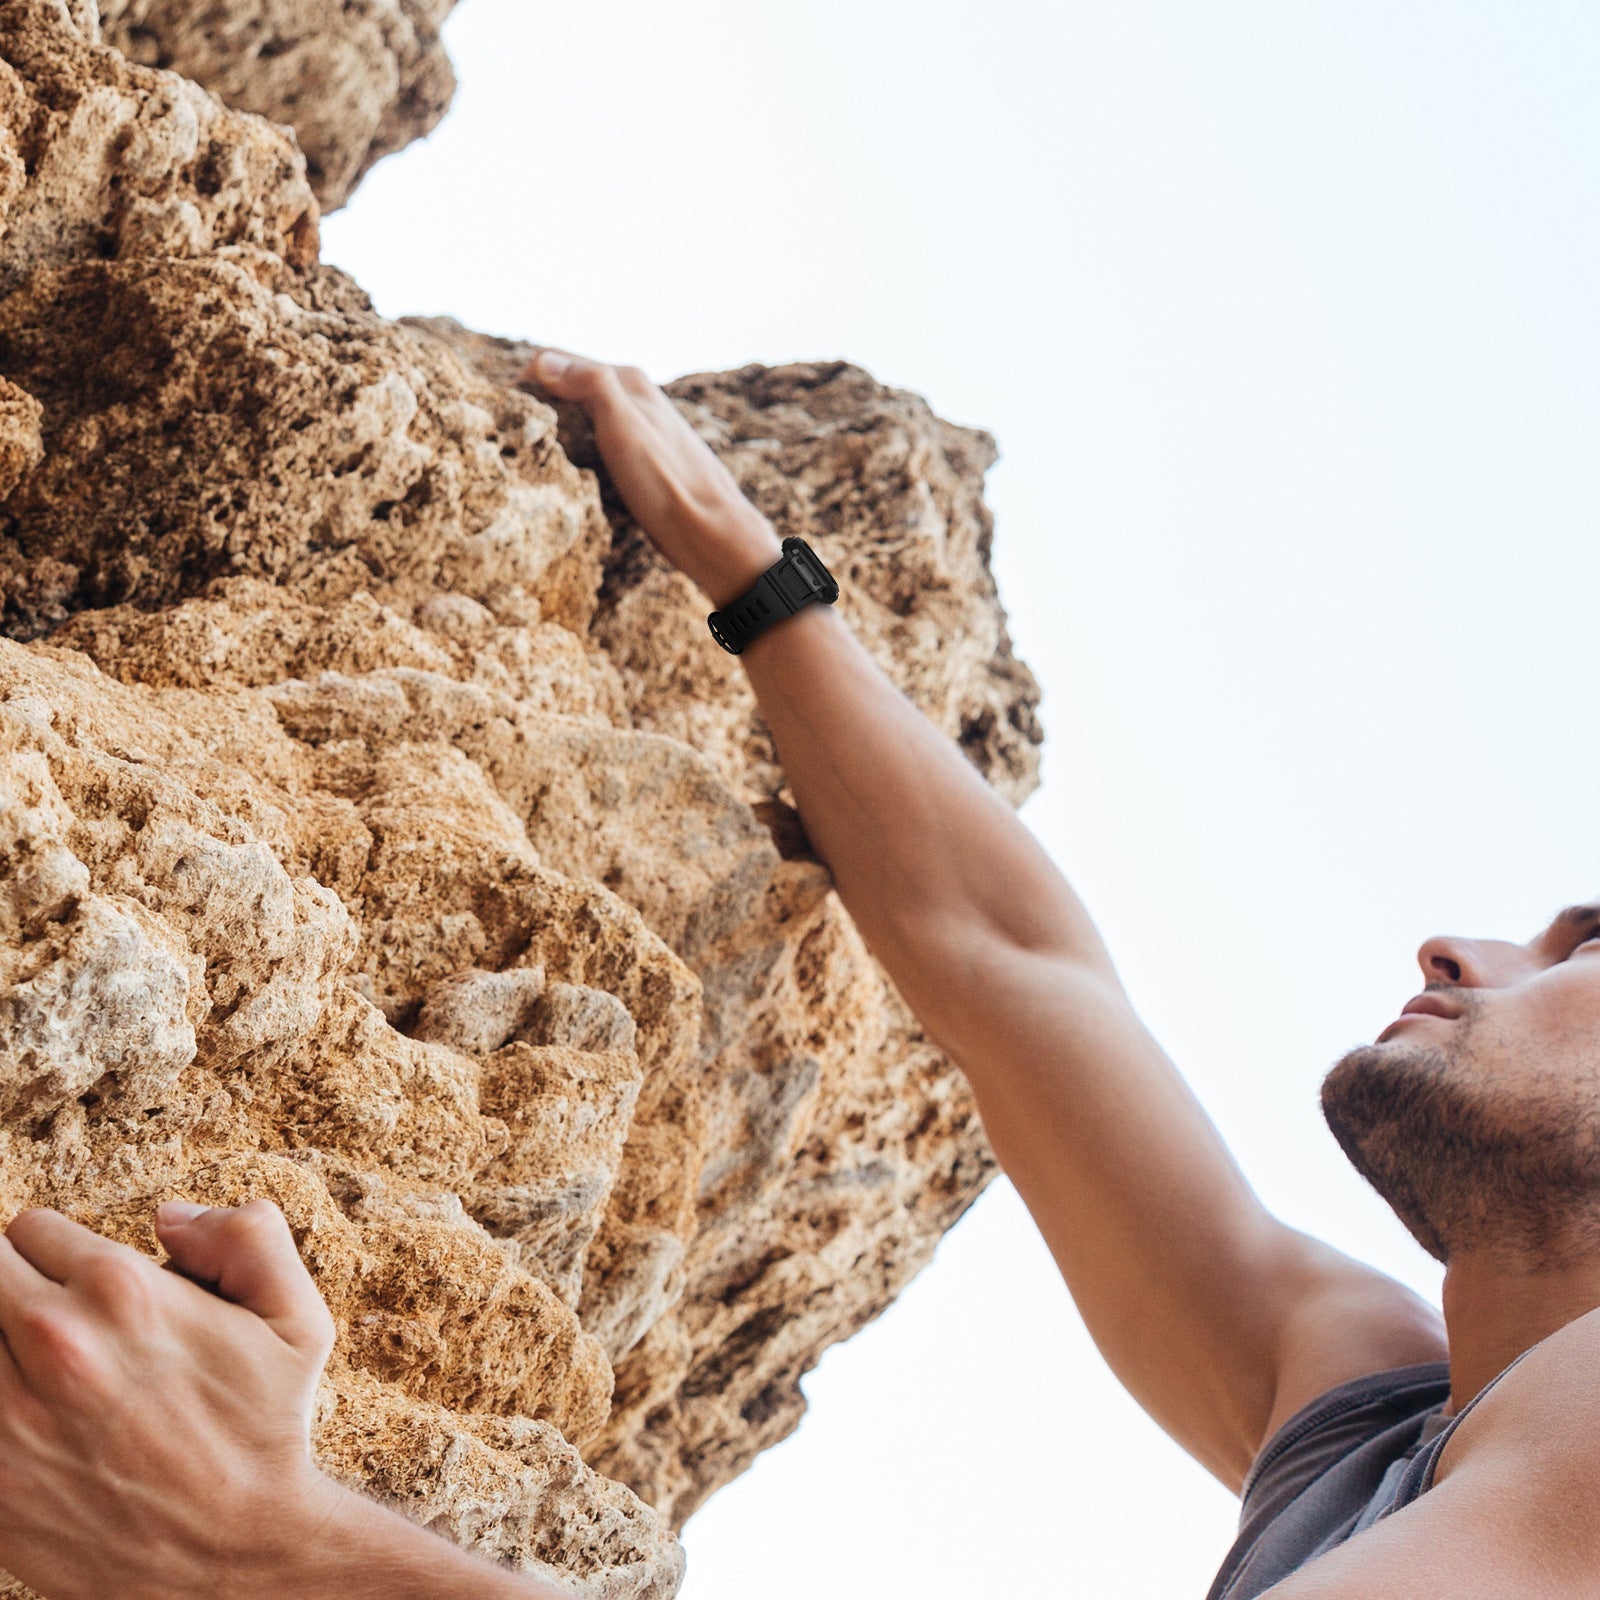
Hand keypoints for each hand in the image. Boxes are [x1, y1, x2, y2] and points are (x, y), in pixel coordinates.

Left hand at [0, 1199, 344, 1599]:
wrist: (232, 1559)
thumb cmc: (265, 1431)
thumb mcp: (297, 1319)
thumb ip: (249, 1236)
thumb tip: (170, 1218)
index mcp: (122, 1291)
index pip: (29, 1229)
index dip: (56, 1254)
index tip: (80, 1287)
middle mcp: (55, 1340)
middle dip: (8, 1286)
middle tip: (41, 1321)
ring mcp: (8, 1414)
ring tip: (31, 1368)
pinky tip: (25, 1414)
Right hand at [520, 348, 784, 607]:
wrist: (713, 534)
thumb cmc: (667, 485)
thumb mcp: (623, 428)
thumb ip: (590, 385)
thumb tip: (543, 360)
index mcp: (630, 382)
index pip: (559, 361)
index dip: (526, 379)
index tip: (498, 407)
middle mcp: (637, 399)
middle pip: (572, 386)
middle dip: (539, 399)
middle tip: (505, 428)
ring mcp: (641, 429)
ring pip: (585, 415)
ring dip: (556, 424)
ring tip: (528, 447)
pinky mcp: (643, 460)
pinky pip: (597, 442)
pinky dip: (576, 447)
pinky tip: (567, 468)